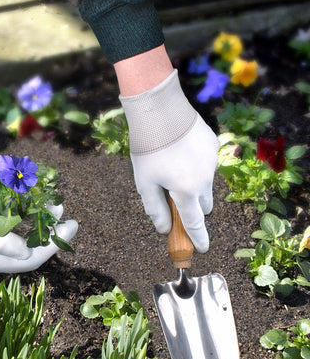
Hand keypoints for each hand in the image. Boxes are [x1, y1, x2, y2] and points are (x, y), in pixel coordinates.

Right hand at [0, 154, 77, 274]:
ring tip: (58, 204)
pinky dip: (32, 211)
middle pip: (33, 249)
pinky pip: (21, 221)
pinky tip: (42, 200)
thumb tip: (25, 254)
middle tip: (72, 221)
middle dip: (52, 234)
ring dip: (44, 220)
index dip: (51, 247)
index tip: (70, 228)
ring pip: (29, 233)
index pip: (28, 261)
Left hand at [120, 70, 218, 252]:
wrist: (160, 109)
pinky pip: (207, 164)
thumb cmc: (148, 148)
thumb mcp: (145, 182)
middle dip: (193, 208)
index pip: (194, 223)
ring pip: (206, 184)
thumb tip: (165, 229)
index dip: (198, 239)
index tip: (202, 249)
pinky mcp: (213, 146)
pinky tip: (181, 152)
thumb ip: (156, 209)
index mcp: (186, 190)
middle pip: (204, 205)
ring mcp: (212, 161)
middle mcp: (205, 178)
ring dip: (195, 186)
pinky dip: (197, 166)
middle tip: (176, 199)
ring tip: (174, 168)